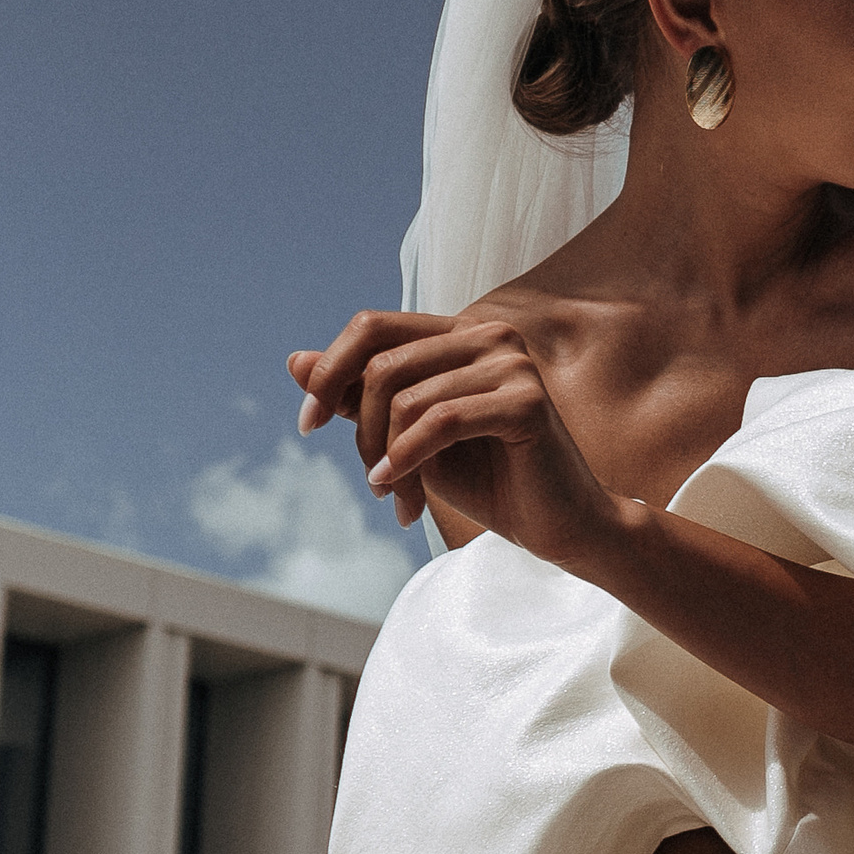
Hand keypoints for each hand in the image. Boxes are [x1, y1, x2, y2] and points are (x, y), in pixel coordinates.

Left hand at [289, 309, 623, 561]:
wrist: (560, 527)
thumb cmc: (490, 481)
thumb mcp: (410, 438)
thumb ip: (362, 399)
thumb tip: (294, 362)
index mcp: (461, 336)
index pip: (372, 326)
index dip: (330, 371)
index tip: (309, 425)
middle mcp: (488, 336)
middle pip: (382, 366)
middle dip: (361, 432)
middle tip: (370, 483)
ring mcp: (512, 364)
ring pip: (407, 400)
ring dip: (387, 460)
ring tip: (396, 499)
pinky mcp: (526, 402)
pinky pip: (439, 422)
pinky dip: (407, 460)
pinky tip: (399, 492)